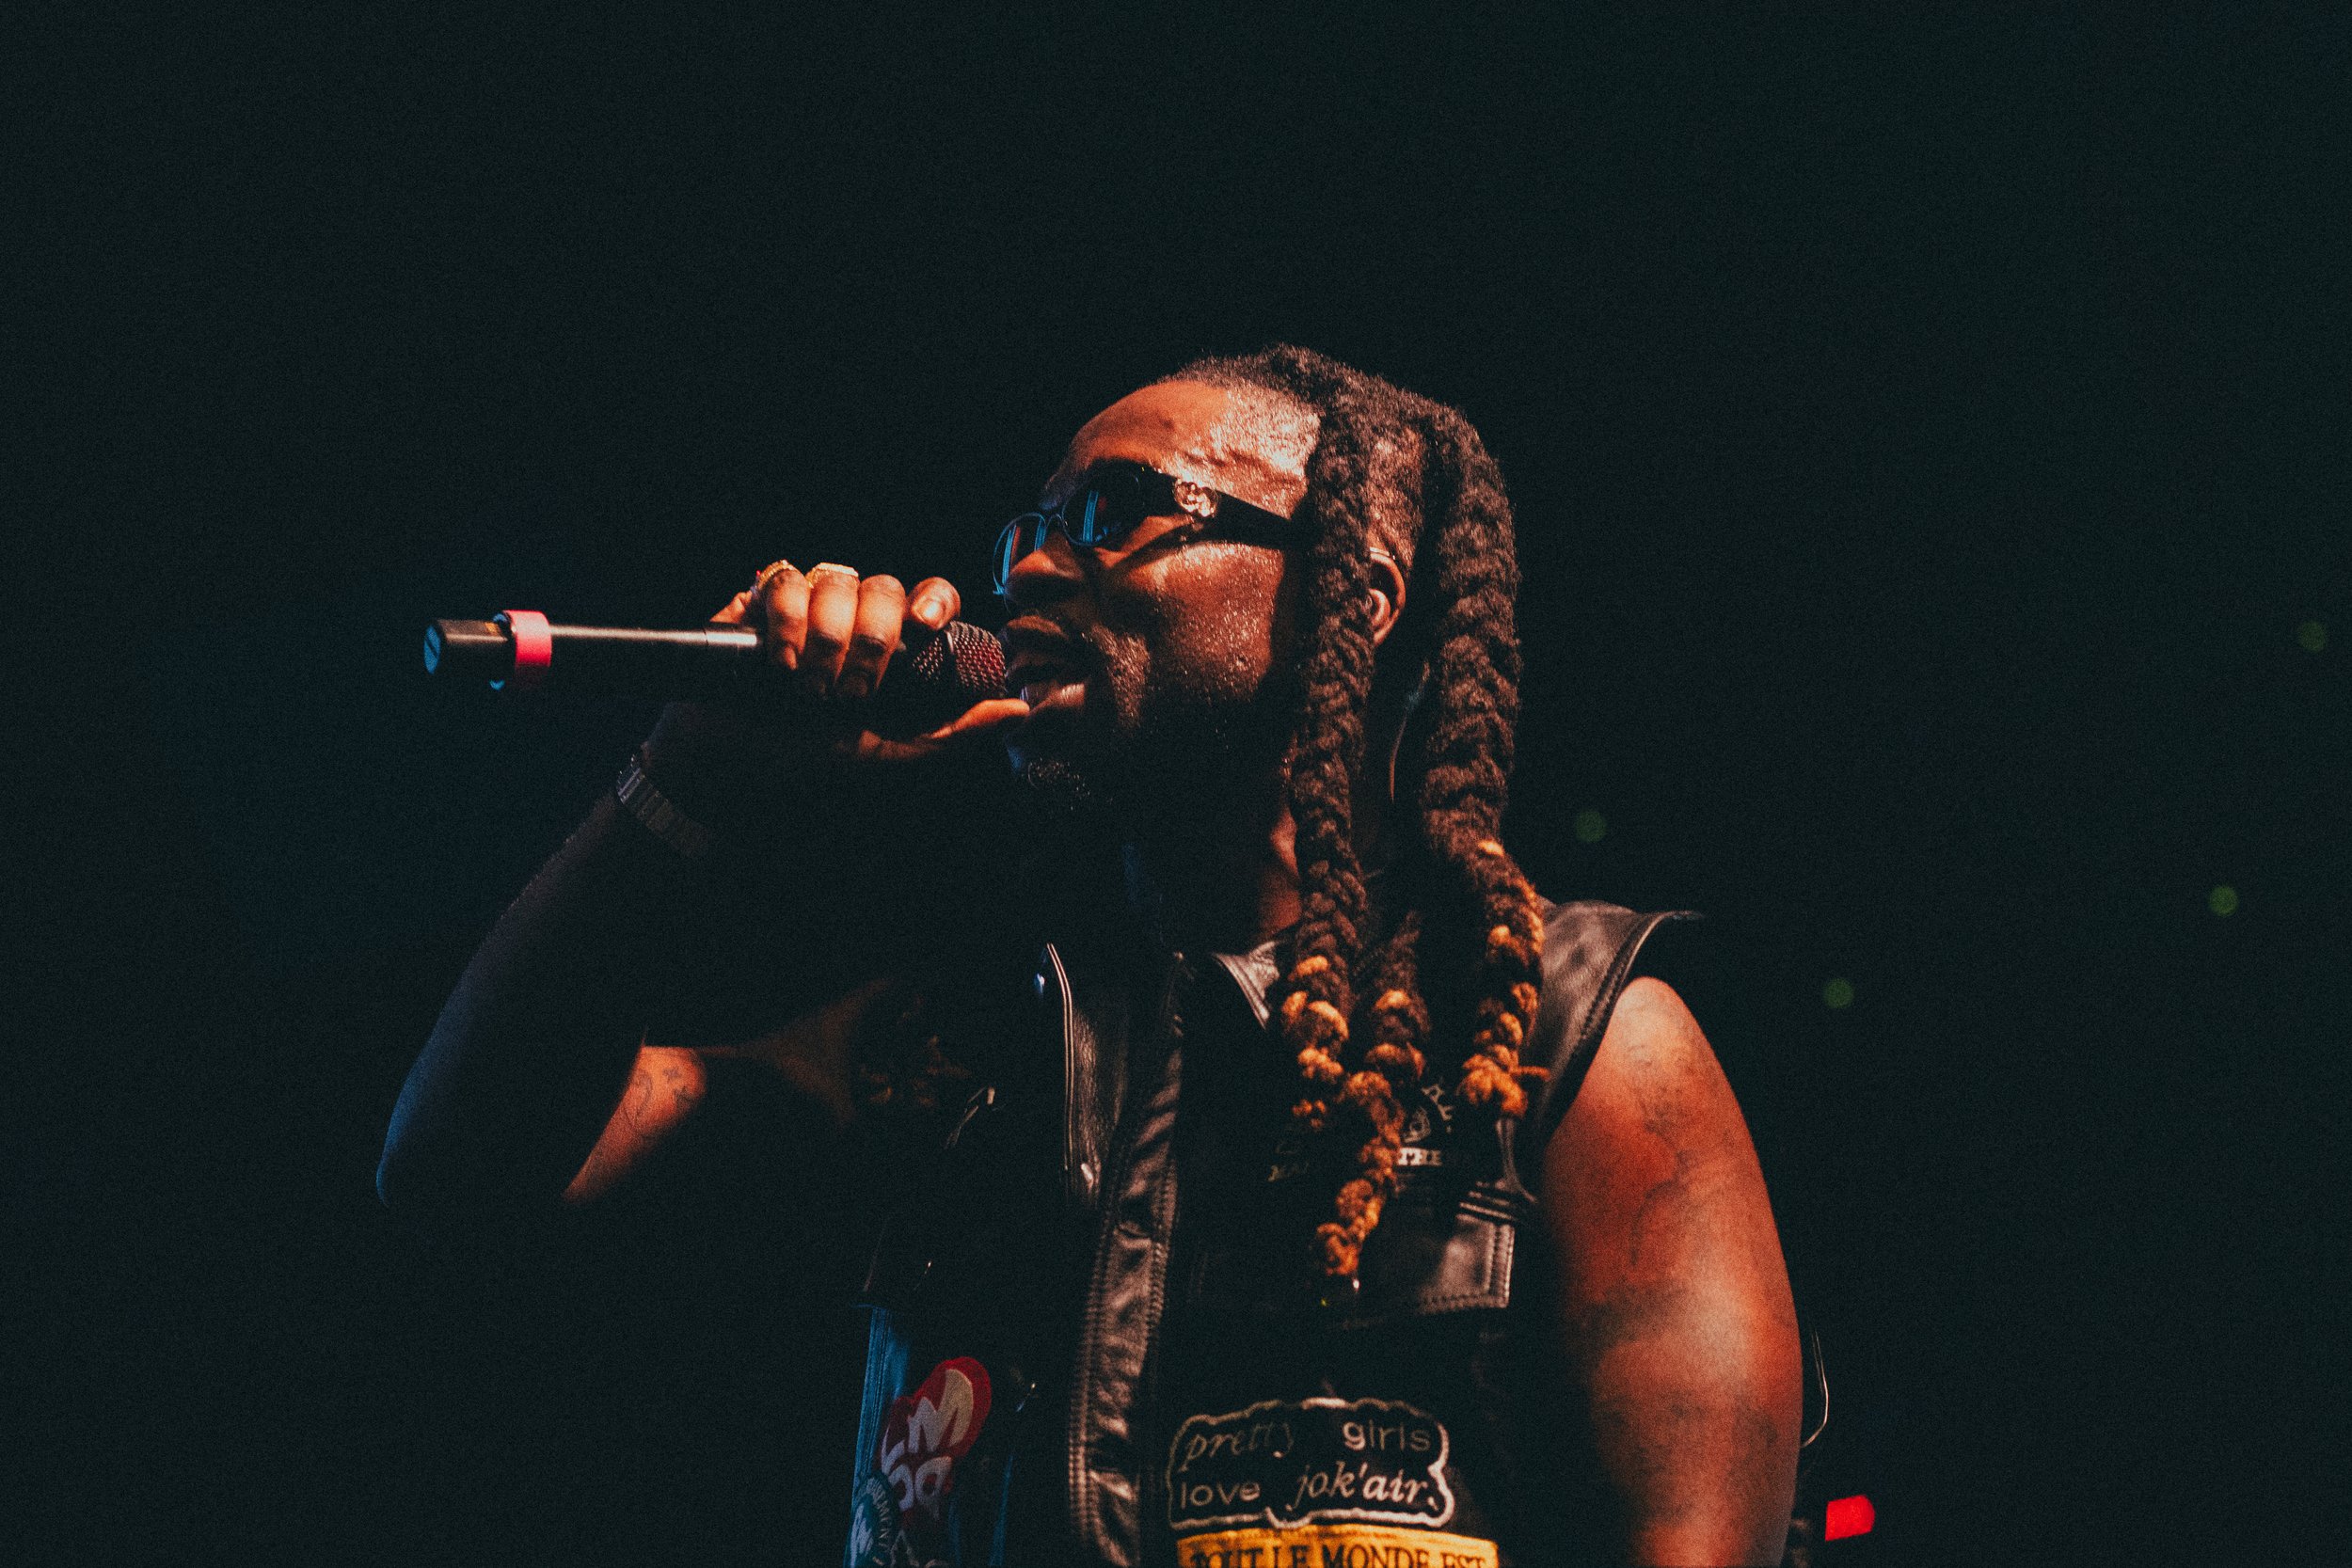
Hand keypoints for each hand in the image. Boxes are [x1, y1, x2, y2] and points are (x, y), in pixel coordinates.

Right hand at [642, 563, 1029, 820]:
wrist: (733, 764)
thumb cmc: (811, 757)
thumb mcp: (890, 754)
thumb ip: (954, 734)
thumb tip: (1020, 709)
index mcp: (894, 645)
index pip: (930, 595)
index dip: (933, 598)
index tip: (924, 626)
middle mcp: (856, 616)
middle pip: (884, 587)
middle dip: (871, 642)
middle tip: (851, 692)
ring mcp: (810, 602)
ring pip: (837, 582)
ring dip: (826, 642)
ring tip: (808, 688)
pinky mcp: (762, 597)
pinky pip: (787, 580)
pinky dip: (787, 624)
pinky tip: (779, 663)